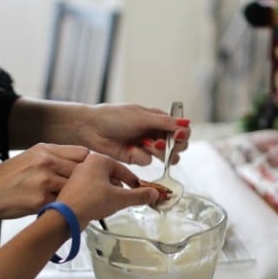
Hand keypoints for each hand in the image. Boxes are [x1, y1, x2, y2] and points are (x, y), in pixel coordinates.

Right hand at [0, 143, 88, 219]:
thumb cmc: (4, 180)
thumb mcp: (29, 159)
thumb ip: (53, 159)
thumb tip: (78, 166)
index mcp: (45, 149)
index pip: (82, 153)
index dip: (93, 165)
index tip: (96, 175)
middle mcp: (47, 161)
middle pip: (84, 170)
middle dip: (90, 183)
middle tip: (92, 193)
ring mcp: (44, 180)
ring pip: (77, 188)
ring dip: (79, 197)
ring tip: (77, 204)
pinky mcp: (41, 199)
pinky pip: (64, 204)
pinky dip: (66, 208)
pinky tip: (64, 211)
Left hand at [56, 153, 158, 227]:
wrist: (66, 216)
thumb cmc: (91, 201)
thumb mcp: (121, 198)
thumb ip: (139, 196)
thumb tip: (154, 194)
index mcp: (98, 159)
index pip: (123, 170)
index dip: (134, 182)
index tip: (141, 190)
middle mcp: (86, 164)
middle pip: (111, 175)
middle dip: (121, 188)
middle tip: (127, 199)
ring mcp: (77, 176)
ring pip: (101, 183)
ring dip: (110, 193)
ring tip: (113, 204)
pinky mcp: (71, 187)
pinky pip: (91, 189)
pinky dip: (99, 197)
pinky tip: (99, 207)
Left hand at [76, 103, 190, 165]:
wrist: (92, 129)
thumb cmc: (114, 117)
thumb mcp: (142, 117)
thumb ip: (165, 123)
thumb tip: (186, 124)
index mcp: (159, 120)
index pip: (181, 129)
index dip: (183, 134)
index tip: (177, 135)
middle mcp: (156, 133)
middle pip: (178, 146)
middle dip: (172, 146)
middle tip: (160, 142)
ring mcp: (147, 147)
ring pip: (166, 157)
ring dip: (158, 152)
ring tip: (146, 144)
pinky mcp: (137, 158)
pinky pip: (147, 161)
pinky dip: (140, 155)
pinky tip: (130, 149)